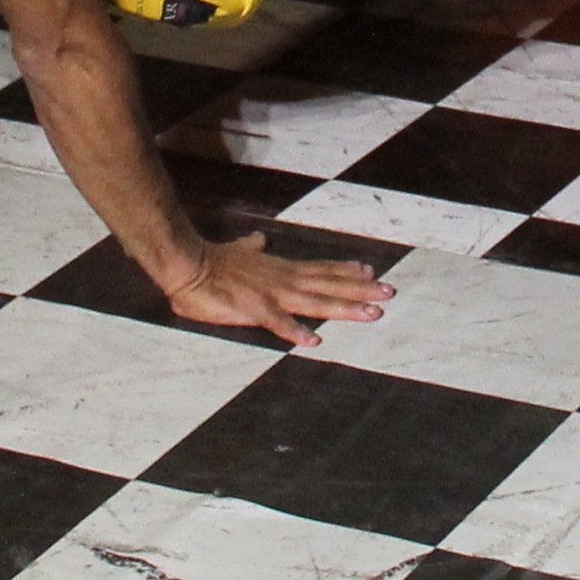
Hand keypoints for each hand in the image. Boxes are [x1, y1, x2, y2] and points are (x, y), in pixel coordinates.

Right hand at [162, 231, 394, 346]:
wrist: (189, 266)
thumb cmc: (212, 262)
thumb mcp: (239, 251)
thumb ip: (252, 248)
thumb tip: (258, 240)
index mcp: (280, 269)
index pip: (320, 269)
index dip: (346, 271)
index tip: (371, 272)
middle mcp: (283, 280)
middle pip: (328, 284)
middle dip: (360, 290)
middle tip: (389, 292)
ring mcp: (271, 294)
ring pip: (316, 301)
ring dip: (345, 307)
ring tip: (372, 313)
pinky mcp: (254, 310)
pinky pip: (278, 323)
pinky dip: (296, 331)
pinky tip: (314, 340)